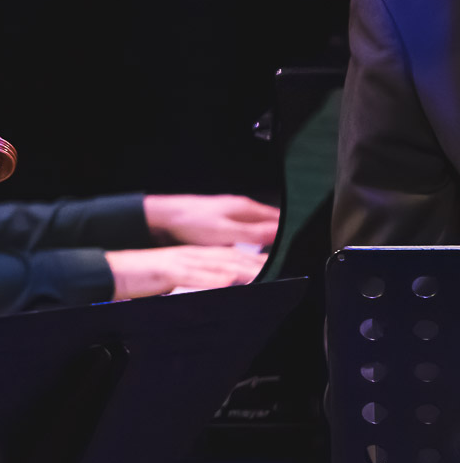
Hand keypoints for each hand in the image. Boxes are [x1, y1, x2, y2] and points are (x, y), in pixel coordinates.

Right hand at [105, 245, 265, 298]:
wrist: (108, 271)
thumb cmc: (136, 278)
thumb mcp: (169, 281)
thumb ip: (192, 284)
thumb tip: (214, 292)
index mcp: (190, 257)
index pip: (227, 258)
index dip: (252, 262)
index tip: (273, 268)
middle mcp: (189, 256)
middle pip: (229, 259)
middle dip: (255, 265)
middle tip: (281, 271)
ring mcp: (178, 262)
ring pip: (216, 264)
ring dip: (242, 270)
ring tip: (265, 276)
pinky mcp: (166, 271)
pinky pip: (193, 275)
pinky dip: (212, 279)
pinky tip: (228, 283)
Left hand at [143, 194, 278, 246]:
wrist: (163, 218)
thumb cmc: (192, 223)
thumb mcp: (227, 232)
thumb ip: (254, 234)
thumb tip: (281, 233)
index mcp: (246, 208)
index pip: (278, 219)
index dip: (290, 232)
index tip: (299, 246)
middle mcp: (239, 208)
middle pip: (268, 223)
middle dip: (278, 237)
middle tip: (288, 254)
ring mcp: (228, 213)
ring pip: (254, 227)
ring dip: (262, 239)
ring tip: (272, 254)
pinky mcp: (218, 221)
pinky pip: (240, 231)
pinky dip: (247, 240)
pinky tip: (245, 250)